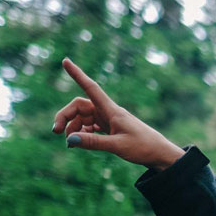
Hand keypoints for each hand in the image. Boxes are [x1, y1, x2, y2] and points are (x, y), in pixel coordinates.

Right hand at [52, 57, 183, 169]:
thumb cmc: (143, 147)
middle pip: (79, 106)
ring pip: (82, 118)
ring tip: (69, 144)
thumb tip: (70, 140)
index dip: (77, 75)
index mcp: (111, 110)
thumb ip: (93, 142)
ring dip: (72, 128)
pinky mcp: (109, 129)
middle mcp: (108, 112)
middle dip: (65, 116)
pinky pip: (89, 126)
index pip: (91, 87)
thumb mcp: (117, 146)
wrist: (160, 154)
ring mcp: (108, 120)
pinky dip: (81, 133)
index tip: (65, 61)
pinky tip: (77, 143)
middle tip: (55, 131)